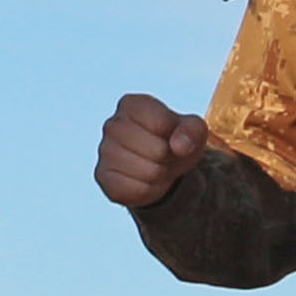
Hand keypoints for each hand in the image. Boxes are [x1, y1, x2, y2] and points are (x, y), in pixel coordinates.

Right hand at [96, 93, 212, 208]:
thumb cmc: (175, 139)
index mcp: (131, 104)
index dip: (176, 136)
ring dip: (160, 175)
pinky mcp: (103, 177)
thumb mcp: (193, 129)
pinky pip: (136, 190)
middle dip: (169, 157)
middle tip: (165, 155)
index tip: (173, 137)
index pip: (161, 123)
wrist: (160, 164)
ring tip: (156, 166)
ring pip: (148, 173)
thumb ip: (192, 130)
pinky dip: (147, 190)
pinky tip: (144, 180)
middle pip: (157, 150)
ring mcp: (104, 151)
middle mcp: (112, 124)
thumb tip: (179, 146)